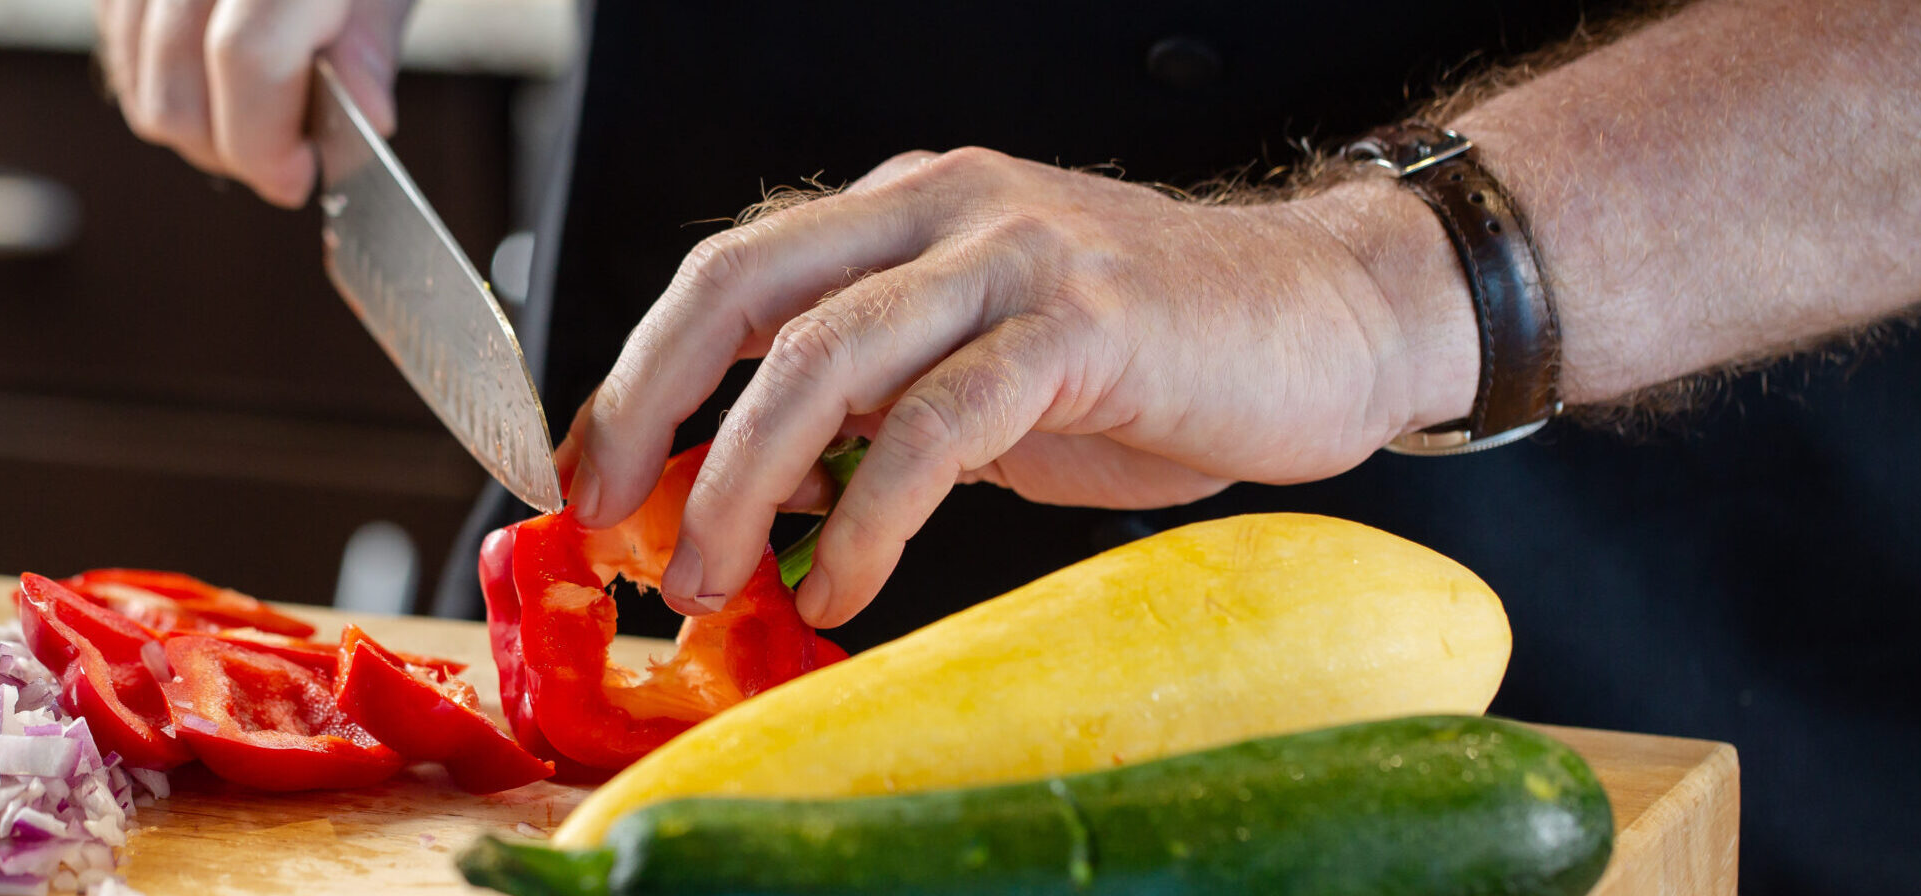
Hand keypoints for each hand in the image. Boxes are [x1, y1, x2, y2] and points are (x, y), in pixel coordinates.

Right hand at [97, 0, 415, 206]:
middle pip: (178, 92)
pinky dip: (166, 85)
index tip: (299, 175)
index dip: (270, 139)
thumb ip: (370, 39)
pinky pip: (121, 49)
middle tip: (284, 155)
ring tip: (256, 120)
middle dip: (233, 150)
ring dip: (200, 129)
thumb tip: (367, 117)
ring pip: (142, 83)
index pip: (246, 57)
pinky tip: (216, 84)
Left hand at [561, 148, 1480, 627]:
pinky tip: (838, 581)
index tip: (585, 468)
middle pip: (741, 292)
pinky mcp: (1083, 324)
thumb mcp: (987, 378)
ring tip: (703, 577)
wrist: (1336, 316)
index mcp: (907, 214)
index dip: (641, 370)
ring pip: (821, 356)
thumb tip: (754, 487)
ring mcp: (1013, 256)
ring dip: (738, 481)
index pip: (731, 275)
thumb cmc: (1162, 356)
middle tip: (608, 517)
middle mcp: (944, 210)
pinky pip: (937, 423)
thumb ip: (876, 411)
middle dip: (649, 409)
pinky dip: (868, 513)